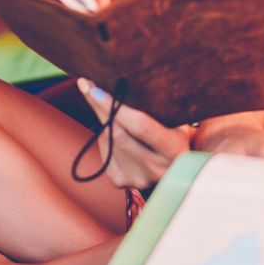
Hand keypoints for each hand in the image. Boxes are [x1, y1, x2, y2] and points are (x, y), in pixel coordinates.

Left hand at [76, 78, 191, 189]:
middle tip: (87, 84)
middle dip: (99, 107)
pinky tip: (110, 126)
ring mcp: (137, 178)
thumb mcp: (176, 122)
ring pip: (108, 141)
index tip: (95, 88)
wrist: (177, 169)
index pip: (140, 126)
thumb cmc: (175, 136)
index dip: (116, 107)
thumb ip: (156, 110)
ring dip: (101, 118)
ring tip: (100, 99)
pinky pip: (104, 151)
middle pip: (117, 134)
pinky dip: (104, 135)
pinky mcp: (121, 181)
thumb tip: (124, 83)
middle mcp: (155, 168)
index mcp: (173, 150)